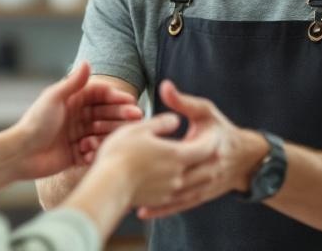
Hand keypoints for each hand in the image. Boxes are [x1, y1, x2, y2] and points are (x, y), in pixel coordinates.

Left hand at [10, 62, 142, 180]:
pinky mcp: (75, 154)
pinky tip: (90, 152)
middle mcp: (76, 116)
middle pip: (105, 113)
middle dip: (120, 114)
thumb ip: (73, 83)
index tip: (130, 100)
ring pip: (102, 132)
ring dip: (108, 134)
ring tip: (112, 137)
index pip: (99, 94)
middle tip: (137, 117)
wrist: (21, 154)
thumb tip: (87, 62)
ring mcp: (77, 135)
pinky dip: (95, 151)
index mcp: (72, 100)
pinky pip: (93, 151)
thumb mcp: (54, 98)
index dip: (115, 96)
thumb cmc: (36, 123)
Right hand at [95, 112, 219, 207]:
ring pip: (197, 186)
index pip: (205, 149)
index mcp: (177, 155)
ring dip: (203, 177)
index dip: (211, 141)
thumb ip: (161, 123)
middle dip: (212, 161)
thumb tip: (175, 120)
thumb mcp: (140, 129)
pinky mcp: (159, 201)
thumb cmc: (120, 154)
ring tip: (203, 170)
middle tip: (214, 153)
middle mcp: (179, 176)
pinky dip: (186, 191)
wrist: (107, 186)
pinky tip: (180, 187)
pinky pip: (181, 198)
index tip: (212, 134)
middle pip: (207, 170)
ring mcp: (170, 191)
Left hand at [135, 80, 266, 219]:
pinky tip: (142, 212)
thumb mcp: (205, 112)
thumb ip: (184, 102)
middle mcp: (206, 169)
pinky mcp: (200, 196)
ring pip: (176, 196)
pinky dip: (161, 210)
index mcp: (206, 146)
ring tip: (127, 198)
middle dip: (151, 181)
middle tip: (122, 180)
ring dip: (153, 199)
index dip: (158, 154)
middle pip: (176, 177)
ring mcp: (203, 186)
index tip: (135, 153)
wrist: (245, 157)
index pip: (181, 151)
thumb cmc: (221, 130)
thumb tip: (164, 86)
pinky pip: (179, 205)